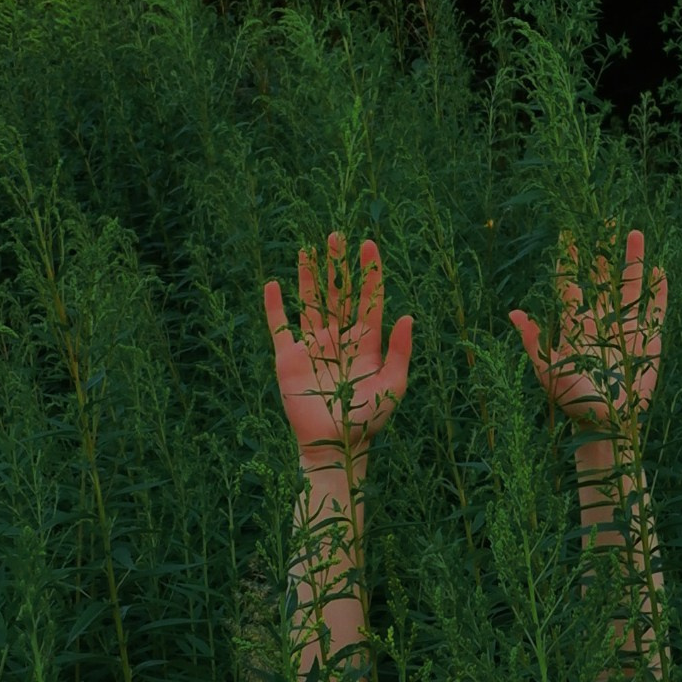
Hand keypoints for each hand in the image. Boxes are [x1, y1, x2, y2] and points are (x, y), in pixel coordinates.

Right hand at [264, 233, 412, 465]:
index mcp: (364, 341)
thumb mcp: (394, 384)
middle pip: (338, 293)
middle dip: (338, 266)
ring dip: (309, 277)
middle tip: (338, 236)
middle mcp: (337, 338)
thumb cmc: (368, 419)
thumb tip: (407, 315)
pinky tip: (273, 284)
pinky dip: (274, 306)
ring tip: (308, 249)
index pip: (368, 299)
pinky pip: (279, 326)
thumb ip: (401, 351)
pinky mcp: (287, 357)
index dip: (369, 273)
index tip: (368, 246)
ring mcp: (312, 345)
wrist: (335, 446)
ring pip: (310, 302)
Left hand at [510, 228, 667, 441]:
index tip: (568, 234)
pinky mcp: (650, 339)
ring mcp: (626, 327)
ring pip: (630, 286)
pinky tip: (660, 269)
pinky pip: (656, 309)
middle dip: (602, 250)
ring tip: (633, 232)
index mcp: (576, 325)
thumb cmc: (574, 401)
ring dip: (632, 260)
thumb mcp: (548, 372)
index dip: (569, 261)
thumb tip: (514, 312)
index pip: (571, 284)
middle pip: (602, 278)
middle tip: (603, 220)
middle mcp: (601, 320)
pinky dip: (659, 290)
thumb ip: (534, 343)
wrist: (608, 423)